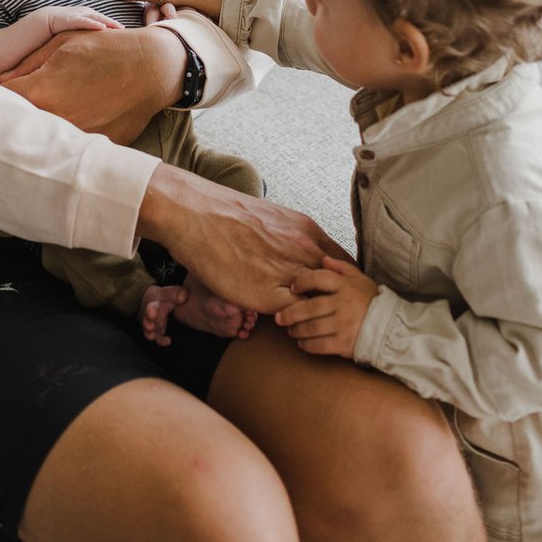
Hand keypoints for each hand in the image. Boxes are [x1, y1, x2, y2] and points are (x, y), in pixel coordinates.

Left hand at [0, 25, 184, 142]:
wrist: (153, 67)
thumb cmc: (107, 49)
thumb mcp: (63, 44)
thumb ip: (28, 63)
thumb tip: (3, 79)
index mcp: (41, 93)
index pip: (4, 100)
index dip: (4, 93)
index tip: (9, 90)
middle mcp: (55, 120)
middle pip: (24, 122)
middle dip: (24, 111)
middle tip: (35, 99)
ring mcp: (77, 137)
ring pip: (49, 136)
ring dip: (49, 124)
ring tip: (66, 104)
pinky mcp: (97, 148)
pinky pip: (76, 143)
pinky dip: (75, 133)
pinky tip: (88, 114)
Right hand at [46, 6, 123, 35]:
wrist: (45, 20)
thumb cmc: (62, 25)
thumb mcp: (77, 27)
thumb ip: (85, 32)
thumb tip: (94, 43)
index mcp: (87, 14)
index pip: (103, 19)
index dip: (113, 24)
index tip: (124, 30)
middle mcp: (85, 12)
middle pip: (103, 17)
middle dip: (114, 23)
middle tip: (125, 30)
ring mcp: (79, 15)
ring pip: (97, 18)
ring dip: (108, 22)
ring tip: (119, 28)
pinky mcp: (72, 19)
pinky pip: (86, 21)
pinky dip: (94, 24)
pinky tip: (102, 27)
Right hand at [138, 164, 337, 315]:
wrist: (195, 214)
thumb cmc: (227, 214)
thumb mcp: (271, 217)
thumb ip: (291, 235)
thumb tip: (299, 249)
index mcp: (306, 230)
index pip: (344, 264)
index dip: (346, 283)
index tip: (342, 295)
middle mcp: (303, 250)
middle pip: (339, 287)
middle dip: (341, 304)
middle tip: (338, 319)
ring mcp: (287, 273)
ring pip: (319, 304)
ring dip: (318, 316)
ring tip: (315, 327)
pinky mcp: (266, 295)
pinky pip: (294, 317)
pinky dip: (295, 324)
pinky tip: (290, 328)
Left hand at [273, 255, 377, 357]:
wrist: (392, 328)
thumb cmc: (372, 301)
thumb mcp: (360, 279)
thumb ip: (341, 268)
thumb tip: (323, 260)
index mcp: (345, 286)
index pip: (318, 279)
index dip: (302, 282)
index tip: (292, 287)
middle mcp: (343, 305)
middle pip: (309, 307)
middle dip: (290, 313)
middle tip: (279, 317)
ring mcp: (343, 325)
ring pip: (312, 327)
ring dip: (297, 329)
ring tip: (291, 330)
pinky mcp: (344, 344)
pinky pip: (320, 345)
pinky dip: (307, 345)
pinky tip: (302, 343)